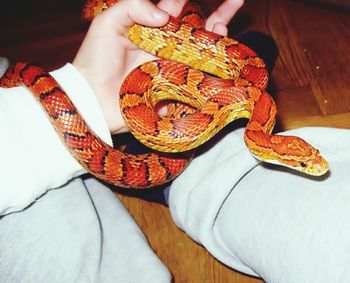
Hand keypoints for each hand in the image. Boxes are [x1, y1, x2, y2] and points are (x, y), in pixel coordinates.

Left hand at [73, 0, 243, 133]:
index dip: (189, 0)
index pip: (176, 8)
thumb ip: (133, 7)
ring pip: (201, 54)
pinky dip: (213, 73)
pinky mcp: (174, 90)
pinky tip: (223, 63)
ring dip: (216, 40)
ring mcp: (171, 68)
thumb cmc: (95, 60)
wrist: (91, 99)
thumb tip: (165, 14)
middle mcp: (164, 48)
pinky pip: (197, 80)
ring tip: (223, 29)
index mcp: (150, 29)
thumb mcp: (107, 24)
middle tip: (236, 2)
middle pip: (196, 30)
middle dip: (218, 16)